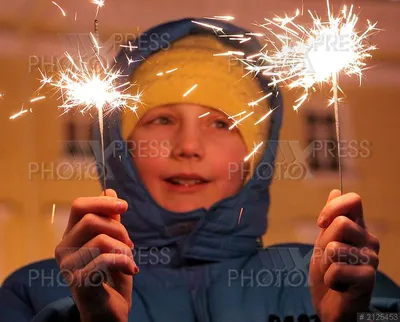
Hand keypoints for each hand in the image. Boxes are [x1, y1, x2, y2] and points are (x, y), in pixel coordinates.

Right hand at [55, 189, 137, 321]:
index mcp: (71, 236)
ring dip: (124, 249)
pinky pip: (106, 259)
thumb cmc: (111, 276)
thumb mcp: (115, 243)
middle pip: (92, 220)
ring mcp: (69, 266)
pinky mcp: (79, 282)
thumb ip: (110, 219)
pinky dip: (125, 262)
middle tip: (129, 243)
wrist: (108, 313)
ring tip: (129, 260)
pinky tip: (131, 270)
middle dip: (119, 228)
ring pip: (102, 240)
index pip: (80, 206)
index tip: (124, 206)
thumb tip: (109, 189)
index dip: (103, 202)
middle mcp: (64, 248)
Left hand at [309, 190, 379, 321]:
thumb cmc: (328, 273)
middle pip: (340, 223)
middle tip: (328, 259)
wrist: (331, 306)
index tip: (321, 223)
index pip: (353, 201)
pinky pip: (337, 270)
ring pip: (335, 247)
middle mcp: (368, 240)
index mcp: (358, 228)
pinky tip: (339, 286)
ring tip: (333, 274)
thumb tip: (335, 190)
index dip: (332, 207)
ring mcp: (371, 259)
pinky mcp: (368, 278)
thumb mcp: (323, 243)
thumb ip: (330, 219)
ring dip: (325, 264)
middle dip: (323, 243)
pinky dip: (329, 280)